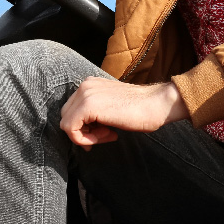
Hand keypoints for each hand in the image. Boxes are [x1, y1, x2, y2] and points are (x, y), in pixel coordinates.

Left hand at [59, 77, 189, 149]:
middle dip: (83, 131)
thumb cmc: (139, 109)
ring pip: (67, 124)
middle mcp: (84, 86)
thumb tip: (79, 129)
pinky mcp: (88, 106)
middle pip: (67, 117)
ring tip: (109, 134)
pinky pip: (71, 129)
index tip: (102, 133)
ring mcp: (85, 94)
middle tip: (105, 135)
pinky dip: (86, 139)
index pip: (72, 111)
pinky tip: (109, 135)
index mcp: (89, 84)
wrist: (156, 103)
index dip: (84, 127)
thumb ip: (94, 111)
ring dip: (87, 136)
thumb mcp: (110, 106)